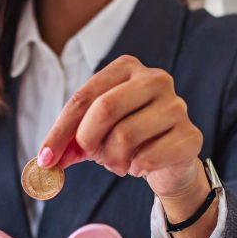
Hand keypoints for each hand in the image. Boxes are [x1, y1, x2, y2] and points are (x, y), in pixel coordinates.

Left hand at [37, 55, 202, 197]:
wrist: (169, 162)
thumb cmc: (128, 139)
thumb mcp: (94, 134)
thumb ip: (70, 141)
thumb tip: (47, 160)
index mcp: (127, 68)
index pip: (83, 97)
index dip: (59, 131)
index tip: (45, 158)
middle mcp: (155, 79)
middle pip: (104, 109)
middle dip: (88, 141)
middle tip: (91, 156)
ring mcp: (177, 106)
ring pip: (125, 136)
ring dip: (112, 159)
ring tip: (118, 161)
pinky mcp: (190, 136)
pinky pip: (147, 158)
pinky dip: (135, 169)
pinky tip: (140, 165)